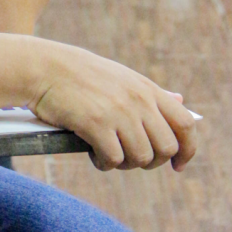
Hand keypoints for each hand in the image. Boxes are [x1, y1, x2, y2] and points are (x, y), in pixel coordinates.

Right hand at [30, 42, 197, 172]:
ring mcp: (119, 112)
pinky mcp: (96, 124)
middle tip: (130, 158)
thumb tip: (182, 102)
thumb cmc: (80, 74)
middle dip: (152, 162)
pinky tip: (93, 153)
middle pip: (166, 148)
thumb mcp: (122, 77)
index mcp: (147, 88)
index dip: (188, 150)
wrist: (44, 67)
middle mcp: (138, 100)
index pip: (186, 124)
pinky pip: (113, 159)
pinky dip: (104, 163)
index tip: (178, 164)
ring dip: (125, 163)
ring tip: (107, 153)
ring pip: (141, 158)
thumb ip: (151, 94)